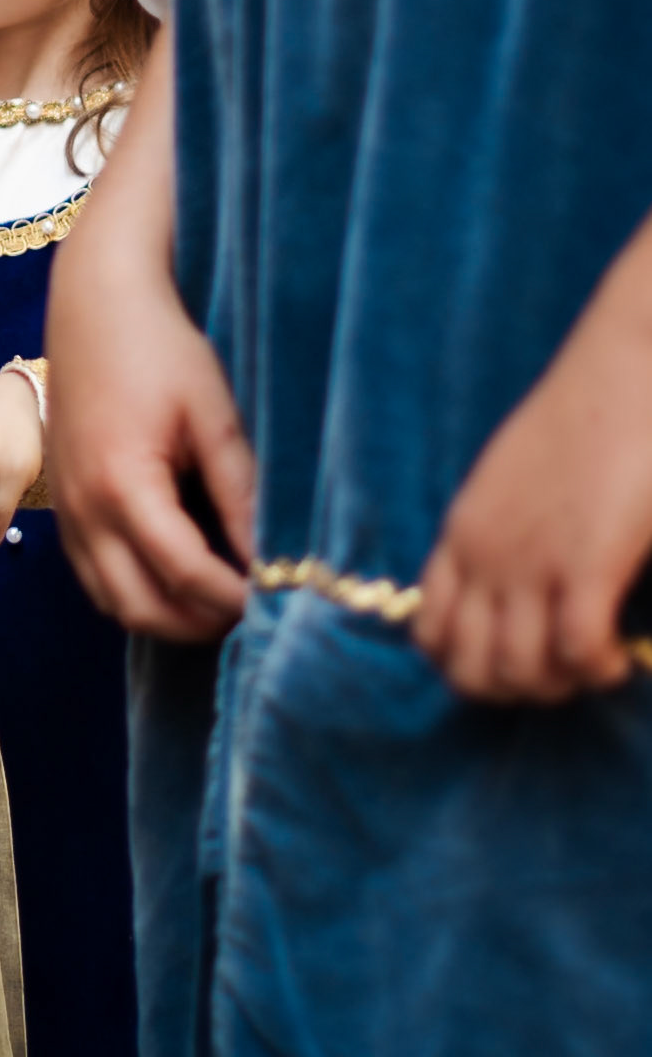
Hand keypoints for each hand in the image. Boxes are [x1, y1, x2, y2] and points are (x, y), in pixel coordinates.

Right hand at [48, 243, 251, 641]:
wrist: (95, 304)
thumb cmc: (159, 348)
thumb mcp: (212, 414)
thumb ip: (239, 491)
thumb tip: (270, 557)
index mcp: (122, 485)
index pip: (185, 573)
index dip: (234, 598)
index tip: (276, 602)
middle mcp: (84, 510)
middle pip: (141, 608)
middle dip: (199, 623)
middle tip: (251, 614)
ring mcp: (65, 512)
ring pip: (111, 603)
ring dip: (164, 615)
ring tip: (218, 601)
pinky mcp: (62, 505)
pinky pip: (93, 577)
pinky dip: (133, 593)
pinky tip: (174, 576)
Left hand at [416, 261, 651, 700]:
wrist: (626, 364)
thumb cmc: (584, 418)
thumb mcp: (514, 480)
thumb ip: (504, 532)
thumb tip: (517, 588)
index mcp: (462, 534)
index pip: (429, 635)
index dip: (471, 666)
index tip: (520, 657)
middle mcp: (484, 556)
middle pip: (467, 671)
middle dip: (514, 692)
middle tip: (561, 674)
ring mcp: (531, 562)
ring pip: (518, 674)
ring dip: (559, 687)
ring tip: (593, 667)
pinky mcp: (587, 563)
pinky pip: (577, 653)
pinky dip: (598, 670)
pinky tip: (621, 659)